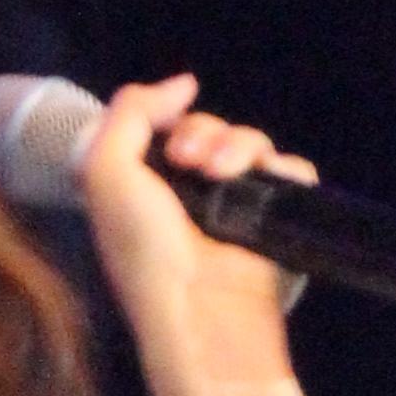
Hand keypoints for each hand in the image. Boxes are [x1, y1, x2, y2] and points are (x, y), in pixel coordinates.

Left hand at [74, 77, 314, 384]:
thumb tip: (184, 84)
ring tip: (221, 175)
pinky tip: (264, 184)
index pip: (165, 125)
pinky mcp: (275, 218)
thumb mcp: (104, 170)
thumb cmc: (144, 251)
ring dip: (237, 145)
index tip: (165, 135)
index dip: (166, 118)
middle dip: (201, 132)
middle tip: (189, 163)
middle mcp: (190, 193)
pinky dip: (283, 170)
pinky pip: (291, 170)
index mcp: (146, 185)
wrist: (200, 311)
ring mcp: (236, 205)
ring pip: (250, 142)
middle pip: (208, 126)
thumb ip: (130, 111)